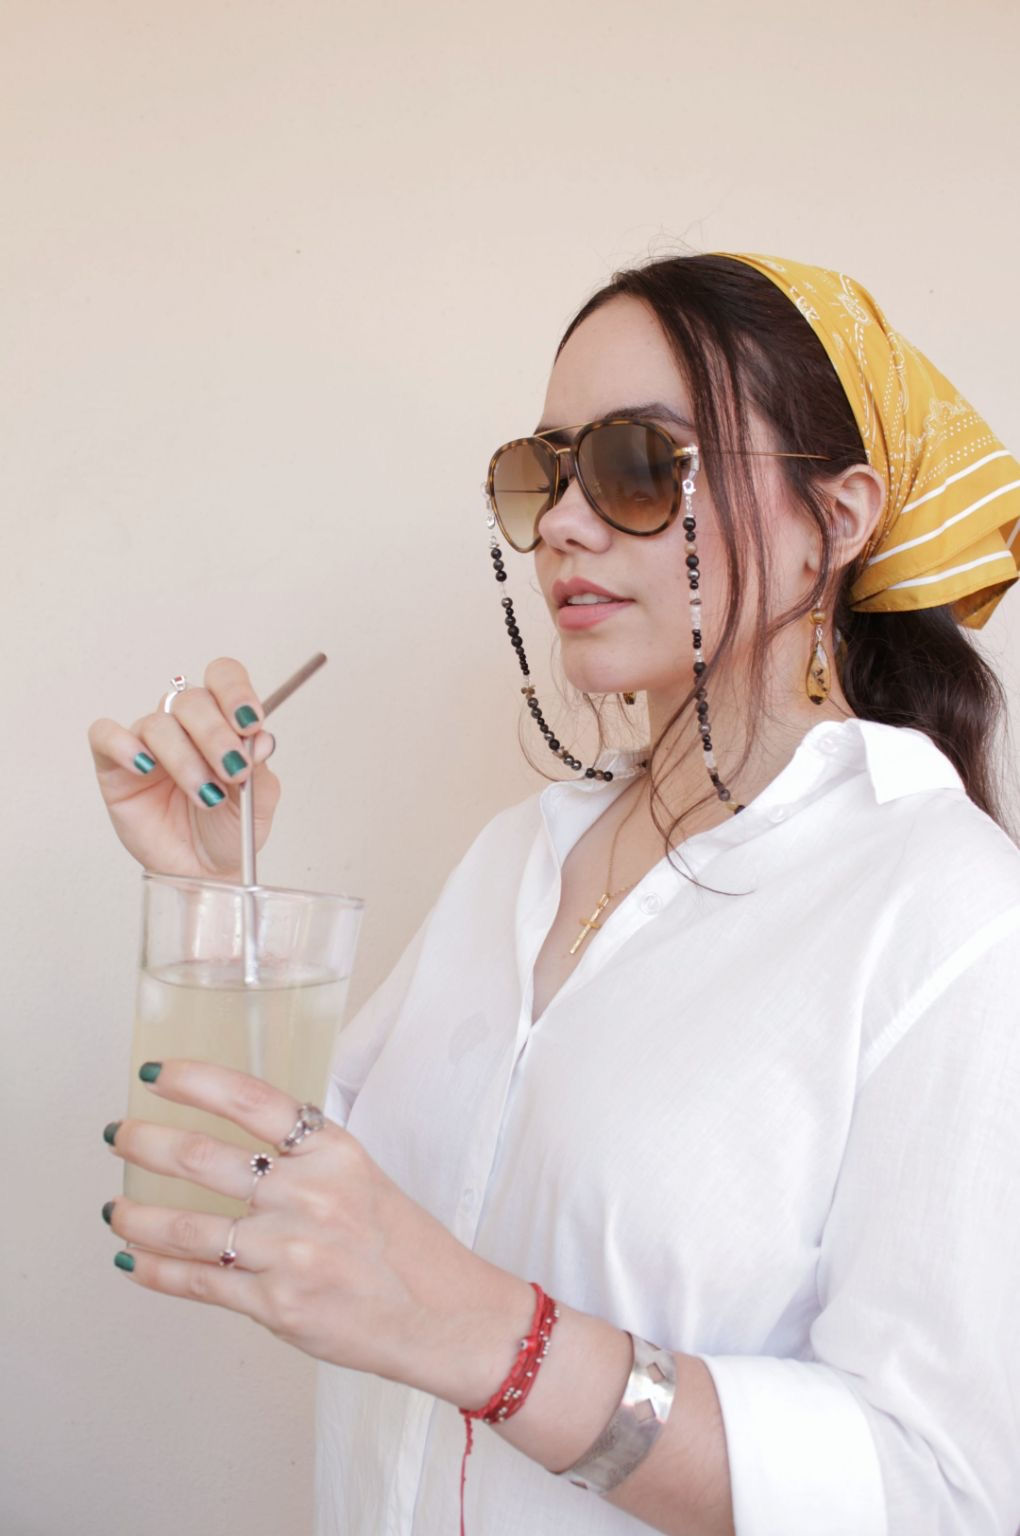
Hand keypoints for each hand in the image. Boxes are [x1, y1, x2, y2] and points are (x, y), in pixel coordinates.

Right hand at [88, 658, 280, 878]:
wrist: (202, 873)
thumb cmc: (228, 832)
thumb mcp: (257, 804)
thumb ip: (260, 770)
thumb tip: (260, 740)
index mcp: (222, 722)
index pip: (223, 678)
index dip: (235, 691)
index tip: (250, 722)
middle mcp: (185, 726)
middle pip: (193, 701)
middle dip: (215, 734)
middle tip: (232, 769)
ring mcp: (149, 743)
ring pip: (159, 724)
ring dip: (185, 759)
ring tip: (204, 794)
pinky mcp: (114, 765)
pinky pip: (105, 736)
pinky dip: (122, 745)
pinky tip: (144, 766)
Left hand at [103, 1061, 533, 1406]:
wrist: (443, 1315)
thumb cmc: (400, 1243)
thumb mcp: (360, 1174)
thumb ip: (302, 1155)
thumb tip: (230, 1137)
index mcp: (332, 1151)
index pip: (249, 1098)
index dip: (192, 1080)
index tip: (152, 1072)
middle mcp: (308, 1194)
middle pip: (203, 1157)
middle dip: (145, 1141)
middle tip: (118, 1134)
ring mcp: (289, 1252)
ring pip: (186, 1226)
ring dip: (136, 1213)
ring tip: (114, 1207)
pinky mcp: (276, 1306)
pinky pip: (198, 1282)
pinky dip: (155, 1269)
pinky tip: (132, 1259)